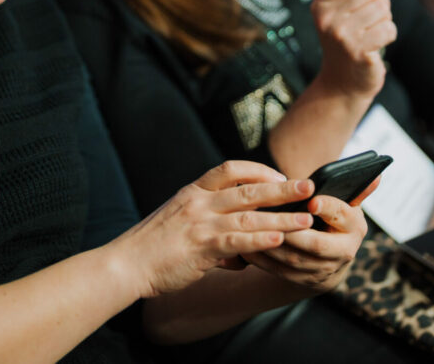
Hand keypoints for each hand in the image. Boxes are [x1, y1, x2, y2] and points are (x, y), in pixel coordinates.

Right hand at [117, 161, 317, 298]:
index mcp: (193, 192)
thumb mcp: (179, 225)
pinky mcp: (201, 247)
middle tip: (308, 186)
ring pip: (250, 216)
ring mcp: (200, 223)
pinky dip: (261, 240)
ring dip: (281, 217)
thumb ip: (210, 232)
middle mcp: (199, 202)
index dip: (258, 170)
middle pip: (248, 188)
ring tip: (306, 219)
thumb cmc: (152, 248)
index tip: (279, 175)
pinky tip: (280, 240)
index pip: (230, 169)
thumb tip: (238, 254)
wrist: (125, 263)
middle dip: (282, 188)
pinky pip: (237, 241)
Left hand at [242, 177, 379, 292]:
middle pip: (317, 244)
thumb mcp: (347, 204)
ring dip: (271, 244)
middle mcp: (343, 252)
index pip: (342, 216)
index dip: (328, 208)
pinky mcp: (302, 281)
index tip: (311, 200)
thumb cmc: (334, 220)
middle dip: (294, 231)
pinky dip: (261, 258)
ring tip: (252, 226)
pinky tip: (245, 243)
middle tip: (272, 217)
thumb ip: (356, 190)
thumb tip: (376, 175)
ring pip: (294, 259)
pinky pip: (278, 271)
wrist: (329, 258)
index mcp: (354, 228)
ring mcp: (322, 270)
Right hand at [310, 0, 396, 96]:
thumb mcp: (352, 10)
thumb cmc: (351, 40)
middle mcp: (326, 18)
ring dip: (386, 19)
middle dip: (382, 2)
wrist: (343, 84)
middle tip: (374, 19)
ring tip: (373, 33)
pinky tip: (377, 45)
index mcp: (321, 4)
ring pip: (381, 9)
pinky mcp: (357, 51)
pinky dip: (389, 34)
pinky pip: (388, 29)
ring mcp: (340, 36)